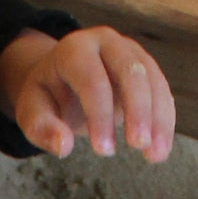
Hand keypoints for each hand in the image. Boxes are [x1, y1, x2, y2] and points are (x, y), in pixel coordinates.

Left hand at [0, 26, 174, 162]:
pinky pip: (161, 90)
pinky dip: (164, 119)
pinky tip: (161, 147)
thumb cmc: (47, 98)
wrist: (61, 80)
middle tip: (138, 146)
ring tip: (155, 155)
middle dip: (138, 109)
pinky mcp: (145, 68)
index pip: (92, 79)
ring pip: (152, 79)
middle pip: (130, 70)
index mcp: (74, 49)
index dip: (100, 115)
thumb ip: (42, 129)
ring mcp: (130, 52)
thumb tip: (63, 147)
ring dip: (158, 118)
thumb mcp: (33, 113)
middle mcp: (106, 43)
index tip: (103, 151)